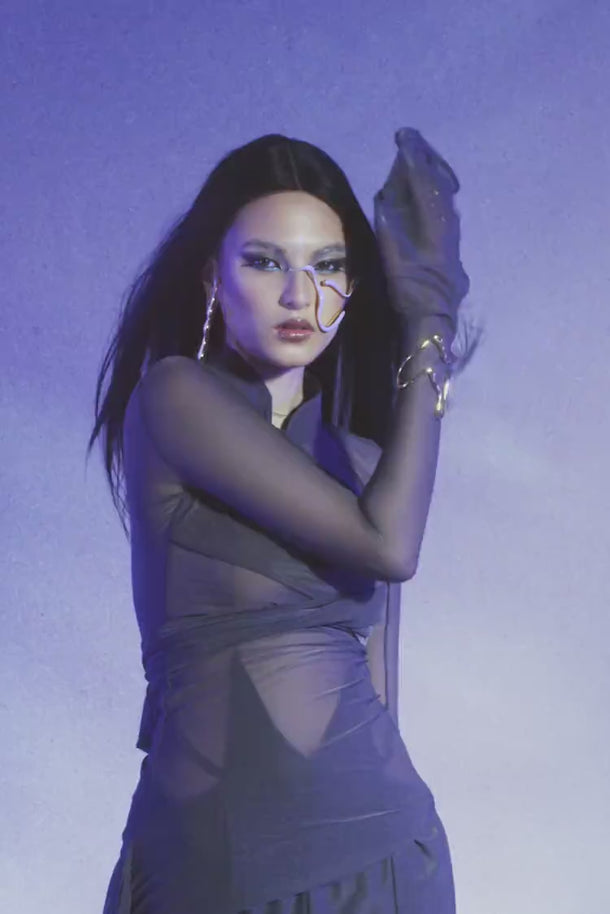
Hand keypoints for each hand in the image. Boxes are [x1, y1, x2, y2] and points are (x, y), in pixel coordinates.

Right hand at [374, 128, 469, 336]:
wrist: (434, 320)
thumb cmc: (411, 295)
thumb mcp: (394, 263)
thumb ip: (389, 229)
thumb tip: (384, 196)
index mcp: (434, 227)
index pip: (425, 184)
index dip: (413, 158)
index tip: (403, 137)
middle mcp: (449, 225)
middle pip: (440, 182)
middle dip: (426, 157)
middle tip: (410, 137)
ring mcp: (453, 234)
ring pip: (447, 193)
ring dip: (434, 170)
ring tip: (420, 154)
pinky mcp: (452, 243)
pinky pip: (447, 206)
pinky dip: (438, 188)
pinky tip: (434, 187)